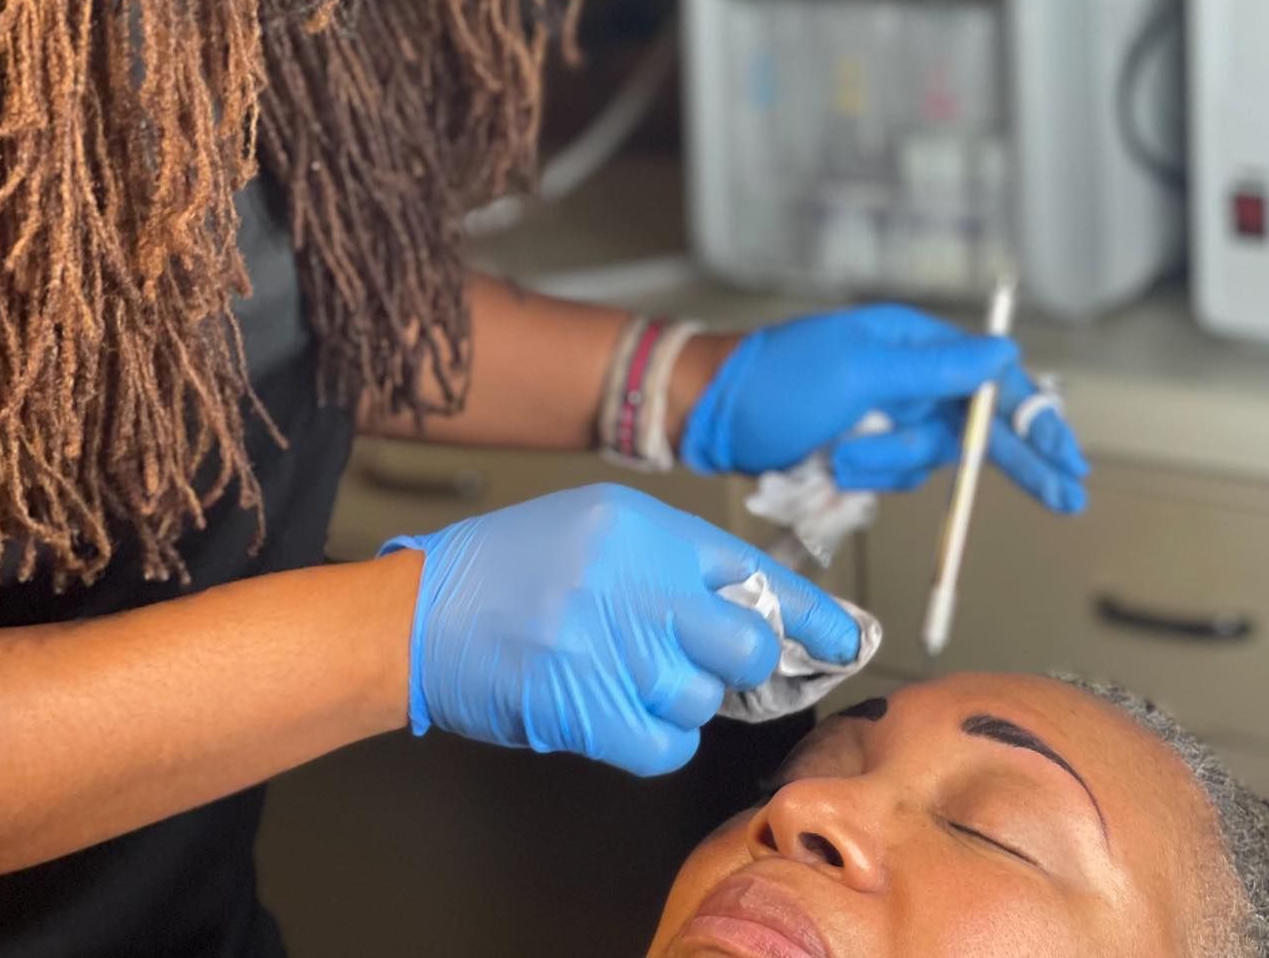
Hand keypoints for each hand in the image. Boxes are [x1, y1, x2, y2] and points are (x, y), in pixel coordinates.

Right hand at [380, 484, 859, 776]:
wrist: (422, 616)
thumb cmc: (507, 569)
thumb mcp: (596, 525)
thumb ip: (671, 557)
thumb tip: (746, 603)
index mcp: (643, 526)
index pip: (753, 571)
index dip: (811, 611)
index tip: (846, 635)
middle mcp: (636, 580)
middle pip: (746, 644)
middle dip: (738, 664)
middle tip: (703, 661)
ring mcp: (613, 645)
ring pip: (702, 698)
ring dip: (675, 698)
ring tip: (620, 671)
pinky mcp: (589, 706)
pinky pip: (666, 743)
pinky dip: (652, 737)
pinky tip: (616, 709)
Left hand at [680, 305, 1089, 512]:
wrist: (708, 416)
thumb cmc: (776, 383)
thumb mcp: (857, 372)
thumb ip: (934, 369)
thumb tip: (1002, 355)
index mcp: (910, 340)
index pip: (991, 379)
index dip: (1034, 419)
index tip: (1066, 459)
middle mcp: (906, 374)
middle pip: (978, 423)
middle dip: (1018, 460)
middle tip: (1066, 496)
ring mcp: (885, 413)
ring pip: (928, 459)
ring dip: (887, 464)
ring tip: (839, 452)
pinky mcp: (863, 445)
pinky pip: (893, 474)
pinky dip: (868, 475)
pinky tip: (833, 464)